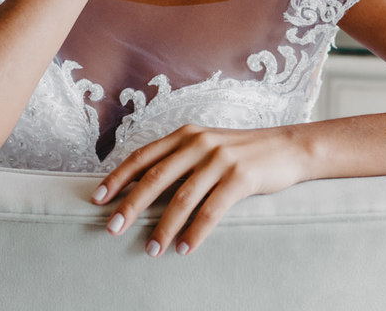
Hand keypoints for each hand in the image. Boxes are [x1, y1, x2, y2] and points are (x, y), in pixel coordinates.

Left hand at [91, 125, 309, 256]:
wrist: (288, 147)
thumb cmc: (243, 152)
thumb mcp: (207, 148)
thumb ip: (180, 161)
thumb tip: (143, 189)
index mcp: (186, 135)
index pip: (143, 156)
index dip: (118, 178)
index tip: (97, 198)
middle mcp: (199, 143)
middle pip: (156, 177)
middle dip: (131, 205)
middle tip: (112, 228)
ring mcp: (220, 159)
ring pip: (183, 198)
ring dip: (164, 227)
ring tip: (151, 250)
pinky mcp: (241, 176)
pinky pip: (212, 210)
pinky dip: (196, 232)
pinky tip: (185, 249)